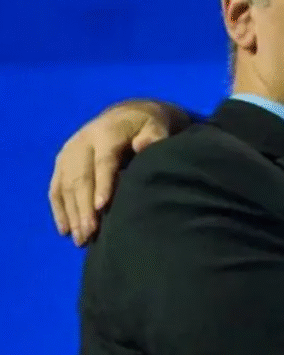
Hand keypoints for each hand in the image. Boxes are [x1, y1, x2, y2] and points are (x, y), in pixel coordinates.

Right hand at [49, 99, 189, 245]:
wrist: (127, 114)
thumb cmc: (148, 126)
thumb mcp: (156, 125)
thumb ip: (153, 136)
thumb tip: (144, 145)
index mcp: (106, 133)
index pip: (103, 160)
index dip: (103, 183)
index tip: (103, 207)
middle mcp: (82, 142)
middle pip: (81, 177)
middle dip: (84, 207)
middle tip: (90, 234)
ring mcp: (69, 152)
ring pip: (65, 185)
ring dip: (72, 214)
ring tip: (81, 239)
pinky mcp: (62, 162)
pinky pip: (56, 187)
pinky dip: (60, 209)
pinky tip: (65, 230)